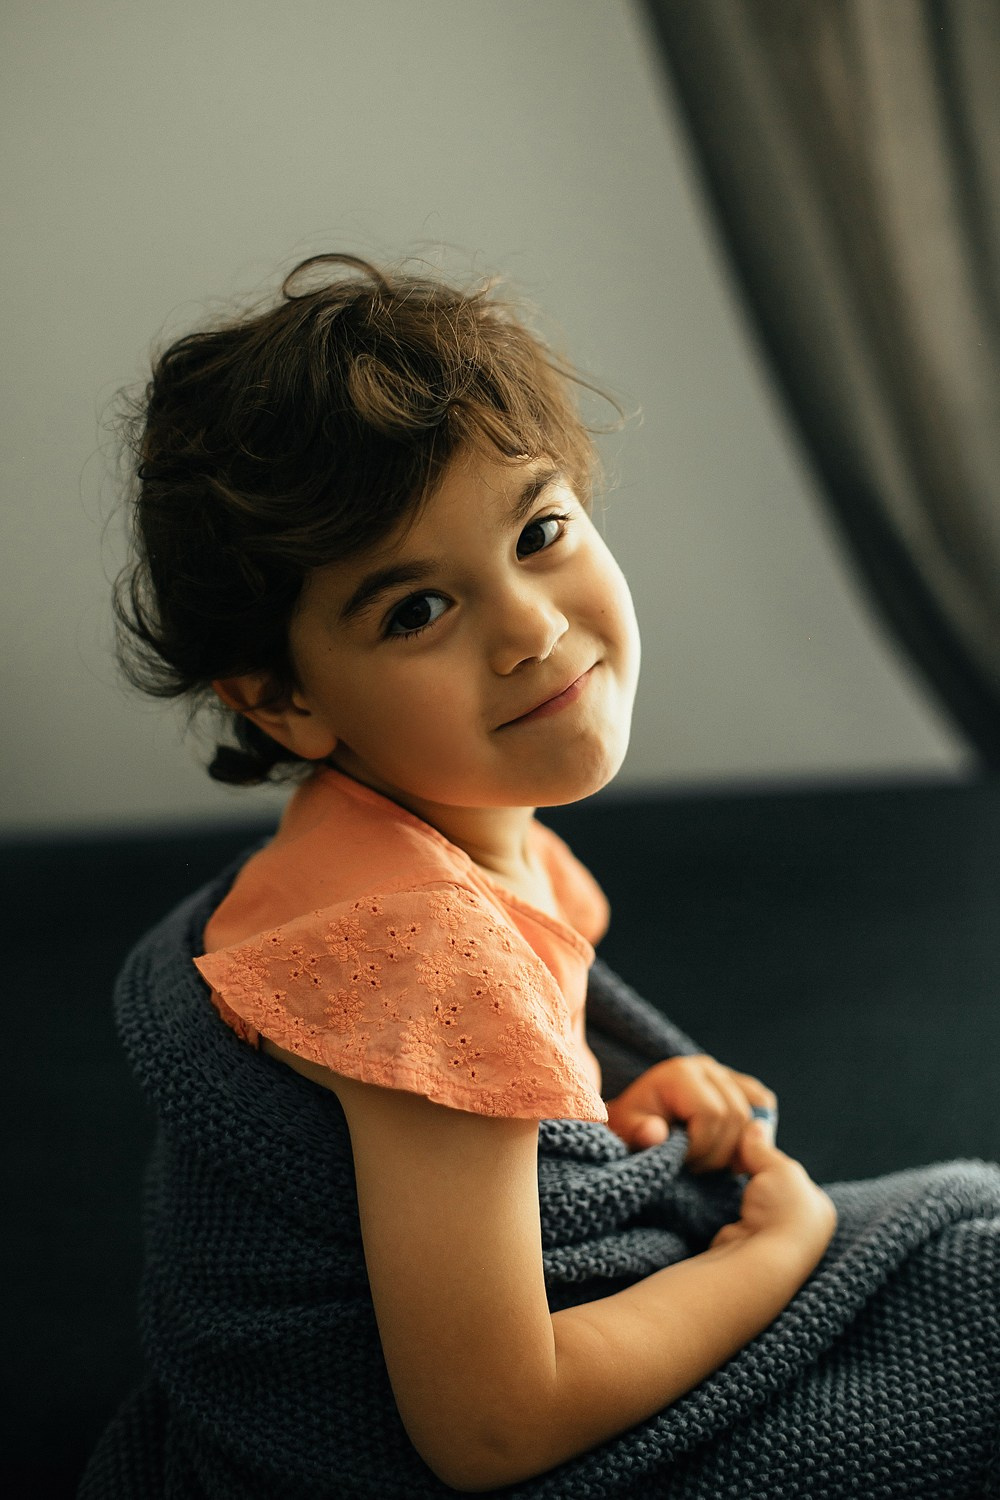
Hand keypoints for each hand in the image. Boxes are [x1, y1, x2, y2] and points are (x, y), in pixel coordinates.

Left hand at [605, 1053, 776, 1170]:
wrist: (638, 1116)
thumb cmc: (633, 1126)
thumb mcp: (627, 1131)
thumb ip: (639, 1133)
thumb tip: (654, 1133)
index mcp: (680, 1073)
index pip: (712, 1113)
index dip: (702, 1146)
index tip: (683, 1161)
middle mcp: (705, 1067)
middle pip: (736, 1116)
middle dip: (717, 1151)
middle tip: (695, 1165)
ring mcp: (724, 1072)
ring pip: (753, 1113)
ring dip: (735, 1146)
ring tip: (709, 1158)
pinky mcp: (737, 1083)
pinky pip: (762, 1103)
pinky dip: (753, 1129)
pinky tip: (732, 1148)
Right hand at [709, 1119, 836, 1263]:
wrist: (759, 1262)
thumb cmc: (782, 1213)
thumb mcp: (779, 1167)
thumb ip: (764, 1147)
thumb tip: (754, 1125)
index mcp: (819, 1210)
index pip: (793, 1176)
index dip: (770, 1159)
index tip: (749, 1147)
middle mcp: (803, 1232)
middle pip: (772, 1191)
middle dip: (754, 1177)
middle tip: (735, 1161)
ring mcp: (774, 1245)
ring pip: (752, 1206)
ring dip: (739, 1194)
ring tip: (724, 1179)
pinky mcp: (747, 1251)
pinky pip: (736, 1220)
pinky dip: (726, 1209)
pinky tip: (718, 1200)